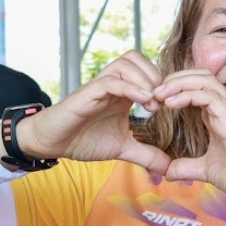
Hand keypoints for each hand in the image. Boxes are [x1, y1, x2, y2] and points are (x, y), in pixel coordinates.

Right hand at [13, 51, 169, 174]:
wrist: (52, 143)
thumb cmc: (84, 140)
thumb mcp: (123, 148)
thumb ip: (146, 154)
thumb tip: (168, 168)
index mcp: (124, 92)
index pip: (147, 69)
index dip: (164, 82)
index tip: (173, 105)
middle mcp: (112, 84)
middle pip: (137, 57)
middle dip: (157, 76)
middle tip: (163, 102)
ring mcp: (99, 87)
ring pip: (125, 64)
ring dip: (145, 80)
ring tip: (153, 104)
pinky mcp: (86, 94)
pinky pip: (110, 81)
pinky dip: (130, 88)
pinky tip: (143, 102)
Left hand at [152, 70, 225, 213]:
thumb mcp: (204, 170)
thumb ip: (186, 167)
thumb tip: (167, 172)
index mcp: (218, 116)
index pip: (199, 86)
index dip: (176, 86)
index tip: (156, 99)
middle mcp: (225, 110)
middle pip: (202, 75)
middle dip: (176, 78)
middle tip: (154, 91)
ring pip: (206, 81)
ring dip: (180, 83)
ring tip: (160, 94)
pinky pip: (210, 97)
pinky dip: (188, 95)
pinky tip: (172, 104)